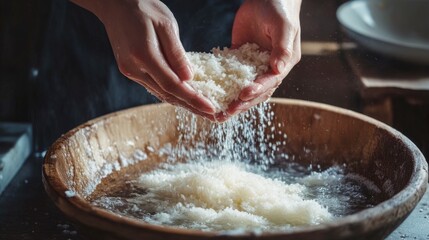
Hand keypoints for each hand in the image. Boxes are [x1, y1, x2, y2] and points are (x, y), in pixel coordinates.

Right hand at [72, 0, 215, 120]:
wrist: (114, 4)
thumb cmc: (143, 8)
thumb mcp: (166, 24)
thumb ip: (176, 53)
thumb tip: (189, 78)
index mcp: (144, 55)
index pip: (173, 85)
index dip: (193, 99)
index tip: (211, 108)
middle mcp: (134, 68)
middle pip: (167, 95)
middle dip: (191, 106)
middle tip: (212, 115)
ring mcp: (130, 71)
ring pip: (160, 93)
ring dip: (182, 102)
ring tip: (202, 110)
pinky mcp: (130, 70)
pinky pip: (154, 86)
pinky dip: (171, 93)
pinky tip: (184, 97)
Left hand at [218, 0, 301, 120]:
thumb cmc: (279, 8)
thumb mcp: (283, 26)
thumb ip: (282, 48)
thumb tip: (278, 69)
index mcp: (284, 63)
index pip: (270, 81)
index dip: (257, 90)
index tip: (243, 95)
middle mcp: (270, 67)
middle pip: (256, 91)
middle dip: (242, 102)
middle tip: (226, 112)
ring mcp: (255, 64)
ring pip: (244, 86)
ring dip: (232, 99)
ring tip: (217, 110)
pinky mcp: (242, 57)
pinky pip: (232, 73)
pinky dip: (223, 83)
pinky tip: (211, 91)